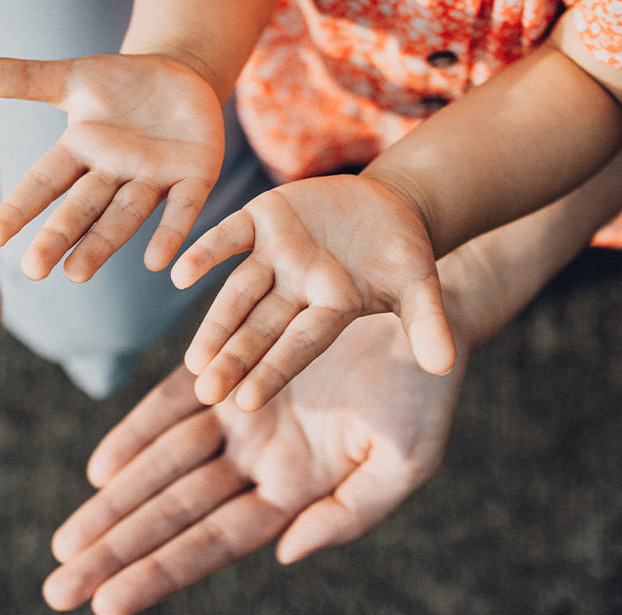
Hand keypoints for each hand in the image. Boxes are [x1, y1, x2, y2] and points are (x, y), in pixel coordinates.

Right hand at [0, 53, 223, 281]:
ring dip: (103, 245)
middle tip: (34, 271)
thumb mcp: (75, 78)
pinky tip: (158, 263)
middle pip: (81, 208)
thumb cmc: (122, 85)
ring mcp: (154, 178)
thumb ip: (27, 79)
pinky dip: (170, 233)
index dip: (19, 207)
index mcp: (81, 152)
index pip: (44, 182)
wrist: (182, 78)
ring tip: (77, 273)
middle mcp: (113, 173)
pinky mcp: (195, 177)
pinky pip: (182, 208)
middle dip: (58, 237)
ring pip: (125, 215)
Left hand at [42, 314, 466, 614]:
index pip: (214, 542)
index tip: (107, 602)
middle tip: (60, 586)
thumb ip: (347, 515)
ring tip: (66, 542)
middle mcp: (256, 460)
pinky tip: (101, 469)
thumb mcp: (404, 463)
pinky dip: (135, 433)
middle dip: (117, 550)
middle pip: (173, 514)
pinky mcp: (228, 364)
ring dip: (113, 502)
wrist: (421, 314)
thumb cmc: (424, 392)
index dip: (160, 571)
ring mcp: (238, 412)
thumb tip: (285, 554)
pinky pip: (171, 403)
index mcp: (295, 491)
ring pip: (161, 466)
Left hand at [170, 174, 455, 410]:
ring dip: (215, 323)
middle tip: (205, 391)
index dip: (274, 370)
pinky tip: (177, 274)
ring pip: (238, 292)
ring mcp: (275, 256)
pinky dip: (205, 252)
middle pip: (260, 329)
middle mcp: (295, 290)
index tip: (245, 401)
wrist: (388, 205)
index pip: (299, 346)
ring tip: (192, 359)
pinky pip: (229, 237)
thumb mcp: (421, 289)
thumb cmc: (404, 256)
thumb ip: (428, 324)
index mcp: (330, 311)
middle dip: (234, 358)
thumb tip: (443, 364)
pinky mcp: (262, 219)